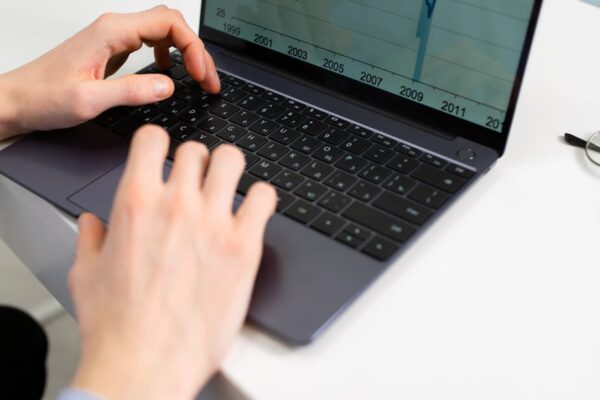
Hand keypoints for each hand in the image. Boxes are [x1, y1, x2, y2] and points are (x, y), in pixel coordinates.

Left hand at [0, 6, 219, 139]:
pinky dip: (169, 54)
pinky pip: (150, 41)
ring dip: (186, 51)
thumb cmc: (43, 97)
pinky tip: (169, 72)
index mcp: (111, 33)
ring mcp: (113, 38)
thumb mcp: (89, 100)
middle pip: (170, 23)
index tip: (202, 76)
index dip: (194, 48)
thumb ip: (131, 91)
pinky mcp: (111, 50)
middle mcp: (113, 29)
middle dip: (196, 49)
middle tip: (208, 80)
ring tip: (198, 77)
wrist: (17, 100)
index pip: (168, 24)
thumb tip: (168, 86)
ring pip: (162, 31)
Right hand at [67, 126, 276, 399]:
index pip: (153, 138)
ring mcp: (214, 223)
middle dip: (196, 163)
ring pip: (232, 160)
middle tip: (198, 183)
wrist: (145, 365)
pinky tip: (253, 212)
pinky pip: (265, 197)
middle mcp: (177, 204)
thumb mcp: (86, 274)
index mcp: (136, 203)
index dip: (160, 144)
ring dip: (230, 170)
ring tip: (229, 189)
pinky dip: (261, 199)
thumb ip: (91, 238)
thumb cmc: (117, 326)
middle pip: (197, 150)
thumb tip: (93, 224)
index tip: (165, 154)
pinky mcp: (244, 246)